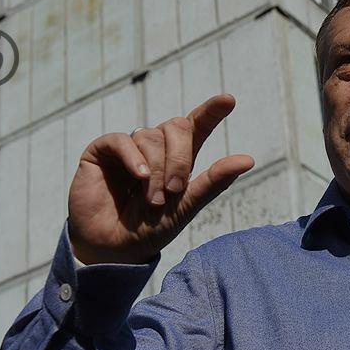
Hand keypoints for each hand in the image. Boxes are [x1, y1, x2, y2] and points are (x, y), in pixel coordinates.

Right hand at [67, 94, 253, 264]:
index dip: (211, 111)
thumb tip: (249, 160)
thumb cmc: (151, 229)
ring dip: (156, 171)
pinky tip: (139, 176)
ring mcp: (128, 147)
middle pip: (177, 127)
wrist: (114, 249)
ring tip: (151, 200)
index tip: (228, 100)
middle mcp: (154, 147)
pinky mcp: (101, 152)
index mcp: (179, 157)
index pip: (197, 125)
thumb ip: (214, 181)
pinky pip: (121, 140)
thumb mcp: (186, 205)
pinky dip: (133, 157)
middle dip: (180, 158)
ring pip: (150, 136)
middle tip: (174, 190)